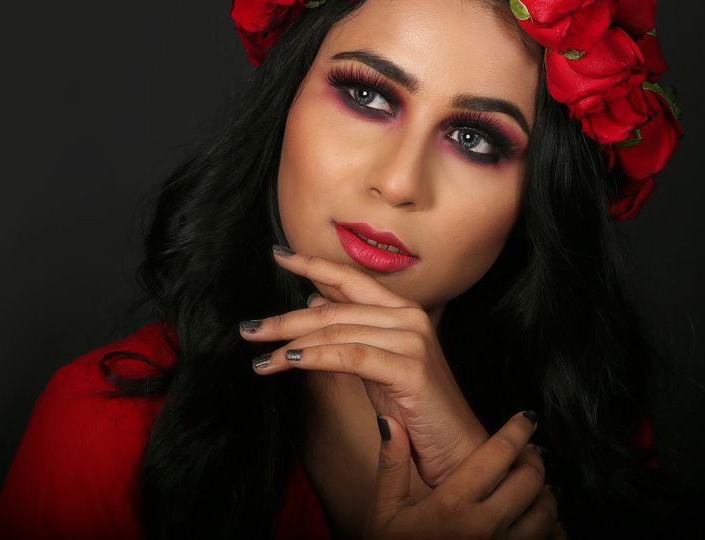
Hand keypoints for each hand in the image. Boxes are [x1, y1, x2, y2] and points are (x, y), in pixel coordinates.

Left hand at [240, 247, 487, 486]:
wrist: (457, 450)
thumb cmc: (414, 411)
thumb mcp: (376, 363)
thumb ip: (352, 331)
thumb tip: (315, 300)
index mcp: (402, 310)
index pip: (350, 278)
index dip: (311, 264)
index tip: (278, 254)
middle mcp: (409, 317)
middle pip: (332, 309)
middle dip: (285, 319)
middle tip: (248, 329)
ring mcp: (412, 340)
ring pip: (336, 332)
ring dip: (290, 345)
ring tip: (259, 359)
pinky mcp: (409, 368)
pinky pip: (349, 356)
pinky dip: (314, 358)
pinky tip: (287, 363)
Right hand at [365, 411, 559, 539]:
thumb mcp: (385, 511)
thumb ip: (391, 465)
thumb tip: (389, 422)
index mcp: (452, 503)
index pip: (498, 454)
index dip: (518, 430)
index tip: (526, 418)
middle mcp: (484, 526)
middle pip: (529, 481)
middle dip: (534, 461)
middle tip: (529, 453)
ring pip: (545, 514)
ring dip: (545, 494)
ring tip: (536, 486)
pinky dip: (551, 528)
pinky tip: (541, 521)